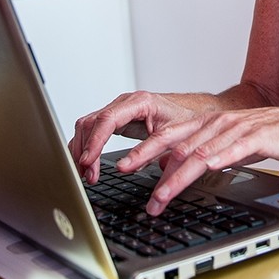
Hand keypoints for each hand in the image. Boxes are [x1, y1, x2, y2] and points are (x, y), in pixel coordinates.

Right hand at [68, 91, 199, 183]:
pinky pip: (95, 129)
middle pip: (92, 122)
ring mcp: (120, 109)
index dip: (94, 142)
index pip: (107, 119)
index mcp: (140, 102)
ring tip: (86, 174)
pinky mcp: (119, 118)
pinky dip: (88, 146)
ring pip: (89, 125)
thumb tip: (124, 167)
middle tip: (87, 175)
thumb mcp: (172, 137)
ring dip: (83, 149)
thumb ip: (148, 151)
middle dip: (85, 150)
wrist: (196, 110)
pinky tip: (88, 163)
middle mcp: (125, 103)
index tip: (87, 162)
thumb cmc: (187, 120)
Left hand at [117, 105, 278, 214]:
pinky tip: (204, 169)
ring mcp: (234, 129)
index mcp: (205, 124)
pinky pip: (232, 150)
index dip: (143, 150)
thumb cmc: (262, 136)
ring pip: (199, 152)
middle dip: (147, 160)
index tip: (122, 166)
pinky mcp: (255, 137)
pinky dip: (216, 160)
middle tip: (126, 173)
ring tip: (159, 195)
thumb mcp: (224, 145)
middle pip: (176, 143)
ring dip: (176, 176)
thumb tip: (171, 168)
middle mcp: (215, 124)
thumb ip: (199, 153)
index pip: (167, 136)